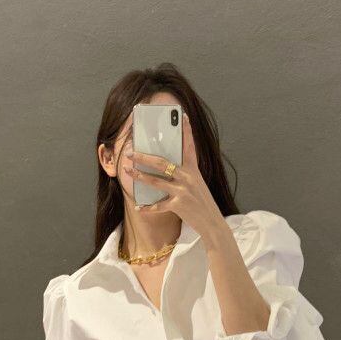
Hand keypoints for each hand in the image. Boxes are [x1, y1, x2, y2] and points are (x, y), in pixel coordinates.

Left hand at [123, 112, 224, 240]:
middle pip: (162, 163)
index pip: (190, 146)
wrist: (213, 223)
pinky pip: (158, 206)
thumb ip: (185, 174)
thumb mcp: (197, 184)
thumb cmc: (203, 202)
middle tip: (130, 152)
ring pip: (156, 181)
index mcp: (194, 170)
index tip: (182, 116)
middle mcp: (188, 178)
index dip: (187, 131)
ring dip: (139, 176)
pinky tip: (138, 207)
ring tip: (127, 171)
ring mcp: (183, 191)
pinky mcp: (179, 205)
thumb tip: (168, 166)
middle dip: (144, 157)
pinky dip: (147, 208)